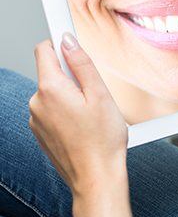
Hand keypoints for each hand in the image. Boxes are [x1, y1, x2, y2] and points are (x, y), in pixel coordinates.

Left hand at [30, 33, 127, 197]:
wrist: (96, 178)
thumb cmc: (102, 140)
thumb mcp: (100, 94)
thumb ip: (82, 64)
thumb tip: (68, 41)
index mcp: (50, 89)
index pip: (44, 50)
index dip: (60, 42)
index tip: (70, 38)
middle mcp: (37, 102)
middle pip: (51, 72)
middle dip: (71, 74)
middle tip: (94, 91)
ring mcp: (36, 119)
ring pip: (53, 92)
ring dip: (70, 95)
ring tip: (91, 113)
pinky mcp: (41, 132)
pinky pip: (52, 109)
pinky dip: (66, 111)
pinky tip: (84, 125)